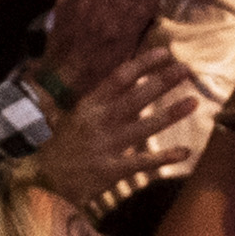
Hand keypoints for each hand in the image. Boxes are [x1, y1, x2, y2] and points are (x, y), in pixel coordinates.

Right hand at [30, 44, 196, 207]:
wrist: (41, 182)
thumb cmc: (55, 150)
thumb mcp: (67, 119)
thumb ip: (89, 103)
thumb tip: (100, 84)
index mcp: (89, 106)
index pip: (120, 77)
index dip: (144, 63)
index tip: (165, 53)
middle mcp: (99, 121)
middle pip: (137, 97)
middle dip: (163, 81)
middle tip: (186, 70)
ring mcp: (107, 145)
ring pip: (145, 126)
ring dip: (171, 113)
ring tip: (194, 101)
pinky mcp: (112, 170)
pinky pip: (143, 162)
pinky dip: (165, 157)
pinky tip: (186, 152)